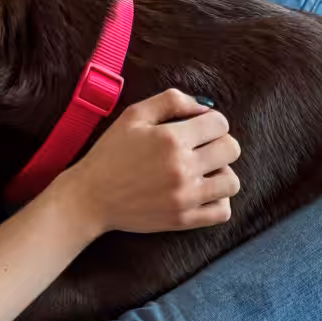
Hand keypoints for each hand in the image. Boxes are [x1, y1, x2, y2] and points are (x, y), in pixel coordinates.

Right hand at [54, 88, 240, 235]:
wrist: (90, 197)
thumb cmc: (110, 153)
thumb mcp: (133, 115)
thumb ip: (171, 101)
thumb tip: (204, 107)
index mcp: (171, 139)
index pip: (220, 124)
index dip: (211, 122)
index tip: (198, 128)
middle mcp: (182, 168)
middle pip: (231, 150)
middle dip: (219, 143)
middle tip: (201, 148)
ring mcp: (185, 197)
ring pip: (231, 181)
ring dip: (221, 172)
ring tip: (202, 171)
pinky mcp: (183, 220)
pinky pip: (222, 212)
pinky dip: (218, 201)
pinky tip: (202, 192)